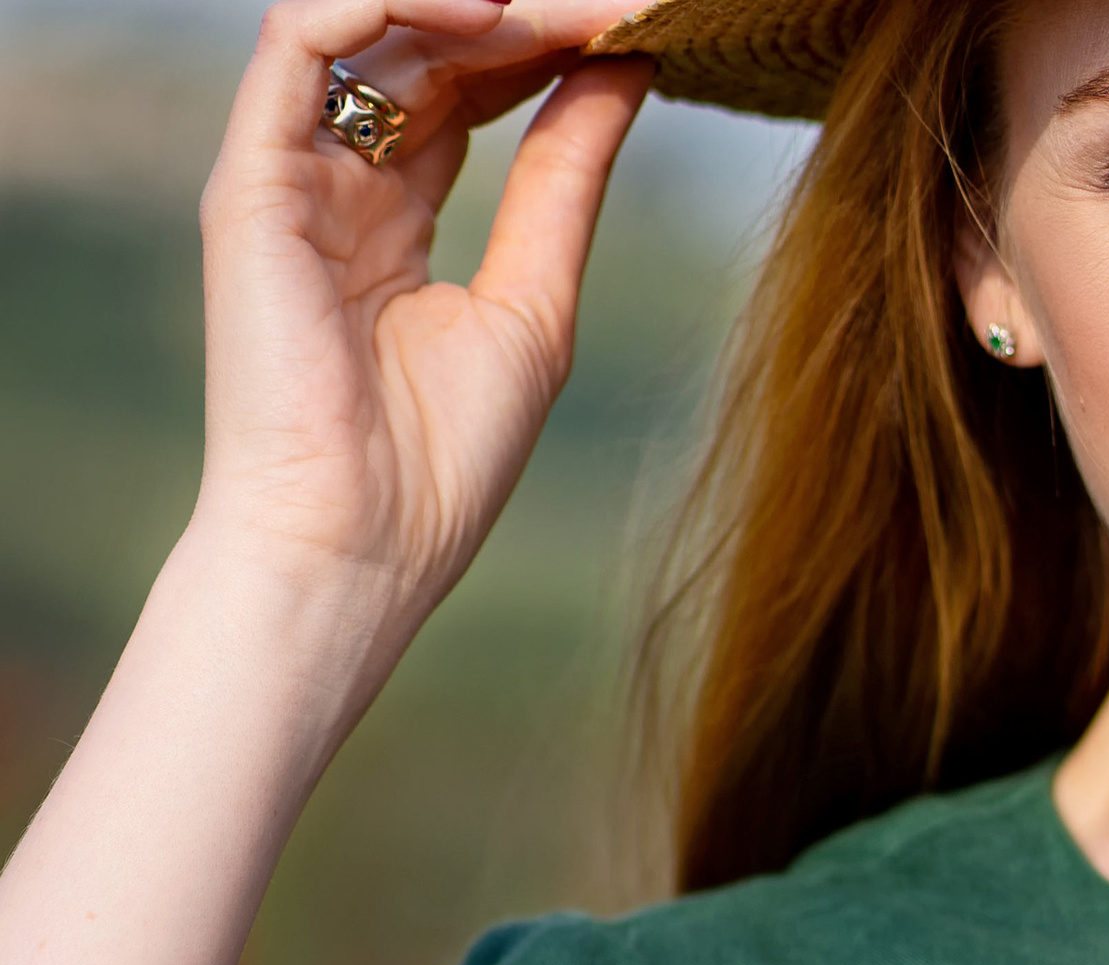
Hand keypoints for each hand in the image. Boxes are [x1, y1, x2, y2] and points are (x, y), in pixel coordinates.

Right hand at [194, 0, 649, 621]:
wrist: (358, 547)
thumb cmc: (440, 462)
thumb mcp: (536, 301)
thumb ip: (566, 180)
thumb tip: (626, 72)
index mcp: (392, 218)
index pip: (464, 88)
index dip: (546, 49)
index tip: (637, 34)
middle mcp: (333, 182)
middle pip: (425, 49)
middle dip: (526, 19)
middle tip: (622, 9)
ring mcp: (288, 174)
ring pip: (367, 25)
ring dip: (472, 4)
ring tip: (567, 12)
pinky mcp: (252, 177)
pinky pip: (301, 39)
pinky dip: (388, 4)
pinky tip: (488, 15)